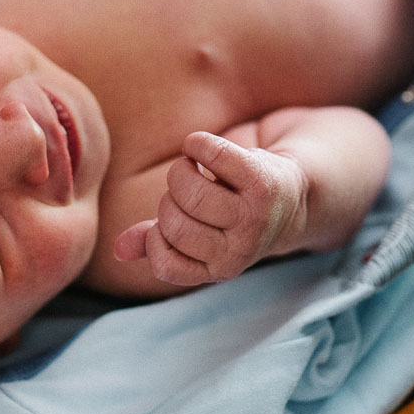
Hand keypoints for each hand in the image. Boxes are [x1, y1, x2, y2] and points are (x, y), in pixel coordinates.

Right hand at [113, 131, 308, 285]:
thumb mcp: (198, 234)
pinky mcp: (263, 182)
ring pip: (189, 188)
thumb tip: (119, 249)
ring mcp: (253, 217)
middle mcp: (240, 250)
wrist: (293, 196)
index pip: (166, 263)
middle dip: (171, 196)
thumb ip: (157, 240)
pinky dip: (198, 144)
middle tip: (189, 187)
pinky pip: (213, 154)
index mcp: (220, 268)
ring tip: (195, 168)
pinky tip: (200, 147)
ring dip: (183, 169)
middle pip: (173, 219)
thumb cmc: (234, 214)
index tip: (169, 218)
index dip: (157, 236)